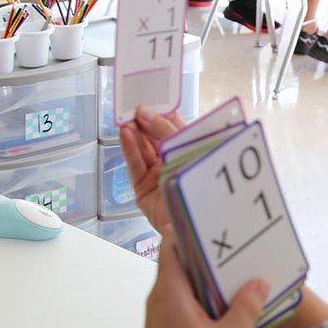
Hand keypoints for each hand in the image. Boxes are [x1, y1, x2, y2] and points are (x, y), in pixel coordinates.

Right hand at [118, 105, 185, 234]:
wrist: (196, 225)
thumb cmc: (202, 191)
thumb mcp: (185, 149)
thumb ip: (164, 130)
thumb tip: (145, 113)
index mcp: (191, 153)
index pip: (174, 129)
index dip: (162, 115)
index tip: (152, 102)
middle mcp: (173, 165)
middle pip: (155, 139)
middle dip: (145, 123)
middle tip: (135, 109)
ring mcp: (158, 177)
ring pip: (142, 150)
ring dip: (134, 134)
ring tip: (127, 119)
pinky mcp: (143, 189)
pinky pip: (135, 165)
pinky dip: (129, 149)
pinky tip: (125, 134)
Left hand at [133, 232, 270, 327]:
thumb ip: (245, 310)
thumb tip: (259, 283)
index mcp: (169, 293)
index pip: (171, 247)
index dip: (187, 230)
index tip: (208, 221)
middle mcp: (164, 301)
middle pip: (190, 270)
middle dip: (219, 265)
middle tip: (245, 254)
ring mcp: (169, 318)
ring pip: (201, 297)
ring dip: (228, 298)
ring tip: (258, 294)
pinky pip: (202, 318)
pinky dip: (224, 321)